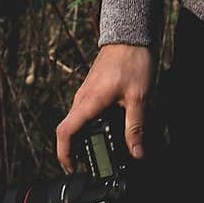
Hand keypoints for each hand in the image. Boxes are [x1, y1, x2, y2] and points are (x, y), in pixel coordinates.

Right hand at [55, 43, 155, 172]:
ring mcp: (86, 91)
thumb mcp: (139, 97)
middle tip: (94, 164)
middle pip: (70, 129)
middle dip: (77, 150)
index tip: (73, 168)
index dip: (64, 154)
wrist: (132, 33)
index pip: (65, 132)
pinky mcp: (94, 88)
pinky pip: (87, 111)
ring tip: (104, 149)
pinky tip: (110, 128)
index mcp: (89, 101)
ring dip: (86, 136)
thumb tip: (137, 153)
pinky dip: (93, 124)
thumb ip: (136, 126)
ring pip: (79, 120)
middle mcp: (82, 97)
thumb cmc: (133, 60)